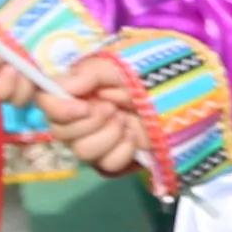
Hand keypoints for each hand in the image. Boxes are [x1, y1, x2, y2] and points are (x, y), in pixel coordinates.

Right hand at [39, 48, 161, 179]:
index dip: (58, 109)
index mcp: (75, 93)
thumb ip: (89, 74)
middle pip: (60, 133)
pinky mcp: (114, 158)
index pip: (45, 104)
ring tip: (126, 120)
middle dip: (89, 122)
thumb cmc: (149, 75)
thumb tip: (60, 85)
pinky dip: (123, 149)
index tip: (83, 106)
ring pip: (82, 152)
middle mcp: (79, 118)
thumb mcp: (119, 66)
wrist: (185, 95)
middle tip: (113, 109)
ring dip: (108, 135)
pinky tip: (134, 135)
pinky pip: (107, 165)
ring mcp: (96, 140)